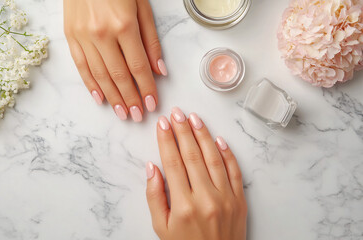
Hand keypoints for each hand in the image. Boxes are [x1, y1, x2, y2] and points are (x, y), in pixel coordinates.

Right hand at [64, 0, 166, 121]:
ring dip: (113, 97)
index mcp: (123, 26)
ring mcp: (83, 36)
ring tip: (123, 113)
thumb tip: (159, 71)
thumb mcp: (142, 7)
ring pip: (99, 75)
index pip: (138, 67)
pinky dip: (90, 85)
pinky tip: (100, 99)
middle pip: (119, 76)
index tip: (152, 104)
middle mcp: (101, 34)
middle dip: (131, 99)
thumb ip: (151, 40)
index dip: (146, 88)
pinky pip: (81, 66)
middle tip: (138, 116)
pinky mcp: (70, 36)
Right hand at [146, 107, 246, 239]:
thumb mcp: (161, 227)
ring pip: (213, 158)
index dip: (166, 140)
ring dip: (203, 135)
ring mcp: (226, 198)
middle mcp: (206, 198)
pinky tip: (218, 139)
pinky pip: (234, 171)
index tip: (162, 124)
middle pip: (192, 155)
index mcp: (183, 205)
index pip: (173, 163)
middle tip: (176, 113)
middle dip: (182, 131)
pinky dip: (227, 153)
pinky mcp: (240, 200)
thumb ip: (155, 196)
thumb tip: (152, 167)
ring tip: (194, 119)